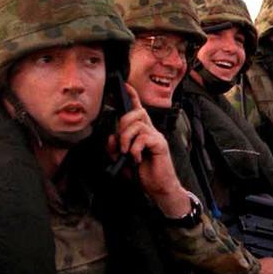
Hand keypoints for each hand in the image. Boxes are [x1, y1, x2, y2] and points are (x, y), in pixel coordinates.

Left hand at [108, 84, 189, 216]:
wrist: (158, 188)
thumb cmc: (142, 174)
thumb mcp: (121, 159)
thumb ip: (114, 147)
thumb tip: (112, 136)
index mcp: (142, 132)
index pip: (137, 110)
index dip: (132, 97)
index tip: (124, 85)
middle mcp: (151, 131)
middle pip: (136, 113)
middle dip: (123, 124)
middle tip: (121, 144)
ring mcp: (157, 137)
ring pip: (137, 124)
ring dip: (126, 139)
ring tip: (127, 153)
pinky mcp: (160, 144)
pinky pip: (143, 138)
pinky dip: (134, 150)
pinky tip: (136, 159)